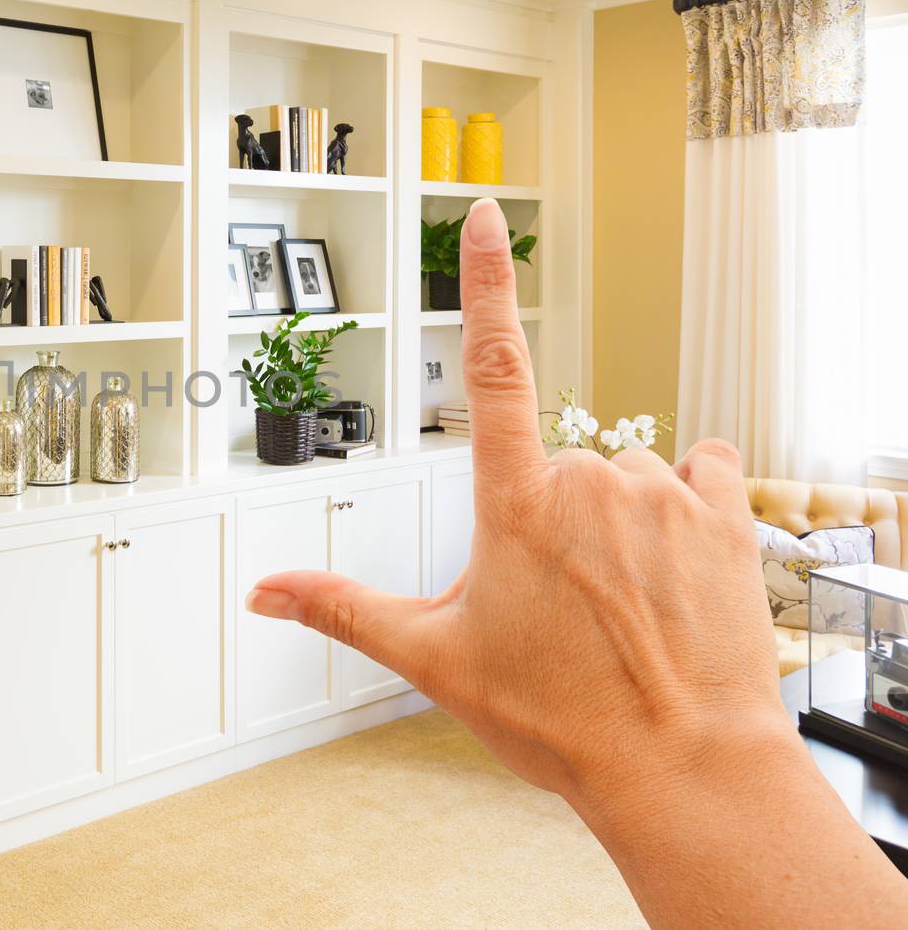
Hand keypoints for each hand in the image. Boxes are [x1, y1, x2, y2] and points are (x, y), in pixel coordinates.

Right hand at [246, 199, 906, 927]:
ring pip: (622, 472)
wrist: (681, 769)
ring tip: (616, 601)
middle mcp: (589, 480)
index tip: (485, 218)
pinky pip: (700, 466)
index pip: (492, 365)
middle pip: (555, 459)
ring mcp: (661, 494)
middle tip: (556, 602)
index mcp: (514, 503)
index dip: (484, 283)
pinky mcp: (724, 515)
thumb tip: (263, 593)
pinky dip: (683, 499)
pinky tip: (673, 561)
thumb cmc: (558, 719)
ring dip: (614, 516)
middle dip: (549, 515)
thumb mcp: (433, 659)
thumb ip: (342, 609)